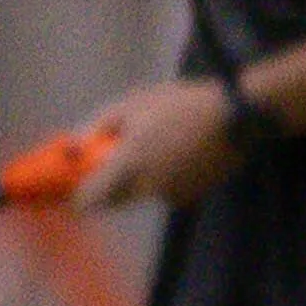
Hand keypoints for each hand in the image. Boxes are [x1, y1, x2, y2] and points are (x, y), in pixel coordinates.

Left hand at [72, 80, 239, 209]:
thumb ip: (95, 126)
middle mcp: (146, 188)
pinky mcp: (189, 197)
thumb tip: (71, 146)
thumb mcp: (131, 104)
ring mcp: (169, 195)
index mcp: (127, 165)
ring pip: (140, 194)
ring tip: (156, 144)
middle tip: (113, 158)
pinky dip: (163, 179)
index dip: (76, 195)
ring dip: (137, 178)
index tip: (72, 184)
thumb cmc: (179, 104)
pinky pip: (164, 192)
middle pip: (113, 201)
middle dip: (107, 183)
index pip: (87, 201)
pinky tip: (178, 152)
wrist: (234, 116)